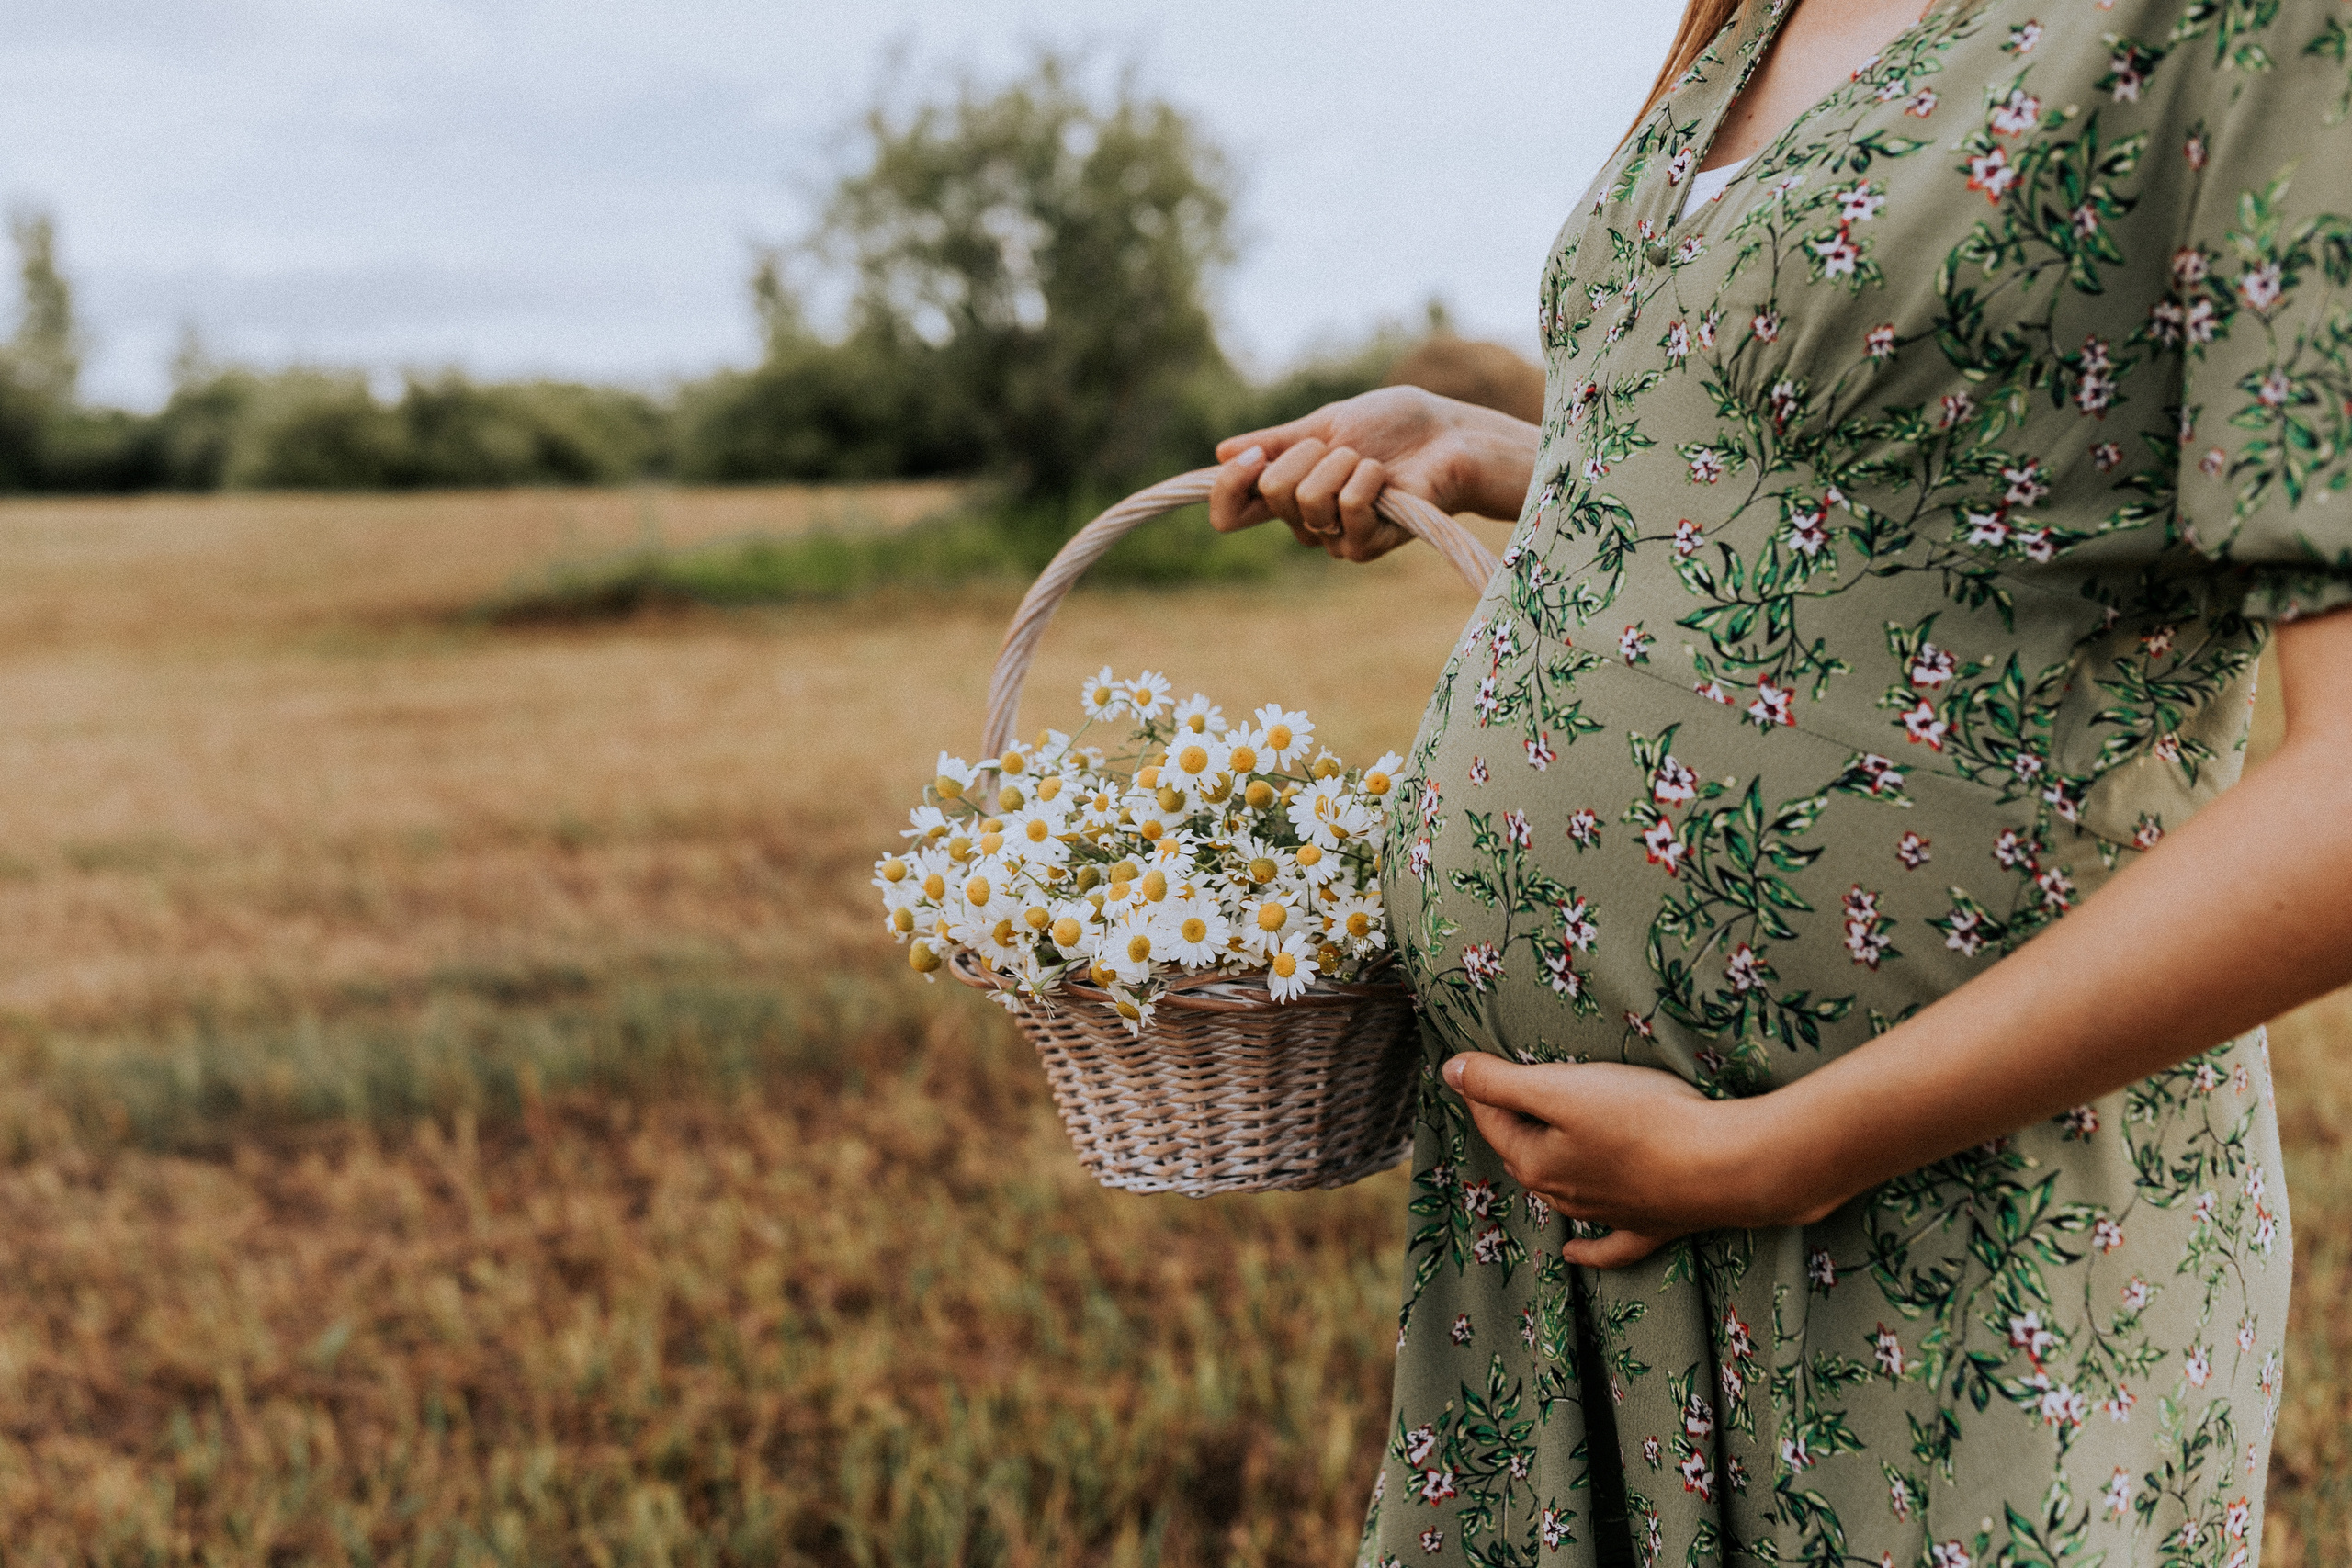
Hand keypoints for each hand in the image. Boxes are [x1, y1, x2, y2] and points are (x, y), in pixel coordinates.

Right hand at [1208, 387, 1537, 563]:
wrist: (1449, 436)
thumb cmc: (1394, 427)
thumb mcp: (1326, 423)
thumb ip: (1277, 441)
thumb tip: (1221, 452)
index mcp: (1288, 492)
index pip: (1230, 513)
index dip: (1226, 488)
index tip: (1249, 456)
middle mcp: (1305, 522)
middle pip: (1271, 492)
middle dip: (1309, 454)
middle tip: (1346, 447)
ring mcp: (1334, 538)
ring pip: (1307, 500)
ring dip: (1342, 464)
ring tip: (1371, 462)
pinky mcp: (1365, 547)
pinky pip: (1346, 509)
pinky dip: (1368, 479)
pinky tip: (1388, 479)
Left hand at [1442, 1053, 1839, 1268]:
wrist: (1724, 1166)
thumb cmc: (1643, 1119)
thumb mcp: (1563, 1088)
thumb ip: (1502, 1081)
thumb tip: (1450, 1071)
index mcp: (1536, 1161)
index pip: (1494, 1119)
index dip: (1483, 1086)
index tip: (1476, 1061)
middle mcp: (1563, 1195)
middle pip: (1525, 1153)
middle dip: (1514, 1123)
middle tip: (1511, 1092)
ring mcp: (1608, 1215)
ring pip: (1560, 1192)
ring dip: (1545, 1172)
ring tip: (1535, 1148)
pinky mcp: (1650, 1227)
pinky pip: (1608, 1244)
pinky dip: (1588, 1248)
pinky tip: (1573, 1251)